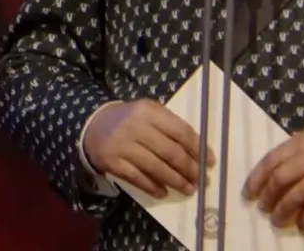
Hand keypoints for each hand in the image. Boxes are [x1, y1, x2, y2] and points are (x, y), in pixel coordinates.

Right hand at [82, 99, 215, 198]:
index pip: (180, 131)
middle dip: (189, 168)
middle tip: (201, 179)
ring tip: (188, 189)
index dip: (198, 148)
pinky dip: (153, 187)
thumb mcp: (149, 113)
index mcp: (149, 111)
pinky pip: (137, 178)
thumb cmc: (130, 119)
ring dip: (175, 181)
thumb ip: (171, 127)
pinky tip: (164, 192)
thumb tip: (198, 152)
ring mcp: (123, 145)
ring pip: (156, 167)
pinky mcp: (112, 162)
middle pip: (170, 152)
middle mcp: (136, 127)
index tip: (210, 161)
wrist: (94, 125)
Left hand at [243, 130, 303, 231]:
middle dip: (267, 196)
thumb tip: (271, 174)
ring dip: (283, 210)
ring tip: (277, 220)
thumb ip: (296, 152)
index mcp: (303, 140)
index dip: (256, 178)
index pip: (271, 159)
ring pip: (296, 195)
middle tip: (262, 209)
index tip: (247, 193)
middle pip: (280, 178)